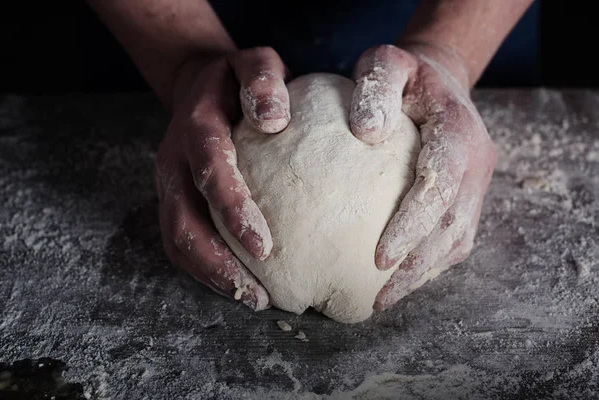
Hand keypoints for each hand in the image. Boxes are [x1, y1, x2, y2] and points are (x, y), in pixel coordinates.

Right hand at [153, 47, 290, 310]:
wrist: (198, 83)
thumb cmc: (237, 78)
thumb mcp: (254, 62)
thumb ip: (263, 79)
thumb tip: (274, 120)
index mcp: (196, 126)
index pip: (210, 172)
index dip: (232, 211)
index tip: (266, 247)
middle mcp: (174, 160)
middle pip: (182, 222)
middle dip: (217, 263)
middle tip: (259, 296)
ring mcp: (169, 183)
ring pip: (176, 240)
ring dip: (210, 276)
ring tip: (253, 300)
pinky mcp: (174, 199)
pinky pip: (181, 240)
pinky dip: (206, 269)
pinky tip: (239, 284)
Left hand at [349, 44, 496, 309]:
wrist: (436, 80)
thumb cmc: (404, 75)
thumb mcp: (385, 63)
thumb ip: (376, 88)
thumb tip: (366, 133)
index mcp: (458, 130)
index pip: (440, 184)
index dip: (414, 224)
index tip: (380, 258)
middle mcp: (476, 162)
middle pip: (452, 225)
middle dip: (416, 265)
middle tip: (379, 297)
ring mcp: (476, 183)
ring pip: (458, 239)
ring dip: (423, 273)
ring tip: (384, 299)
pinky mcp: (468, 197)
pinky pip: (456, 237)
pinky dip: (430, 263)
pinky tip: (400, 279)